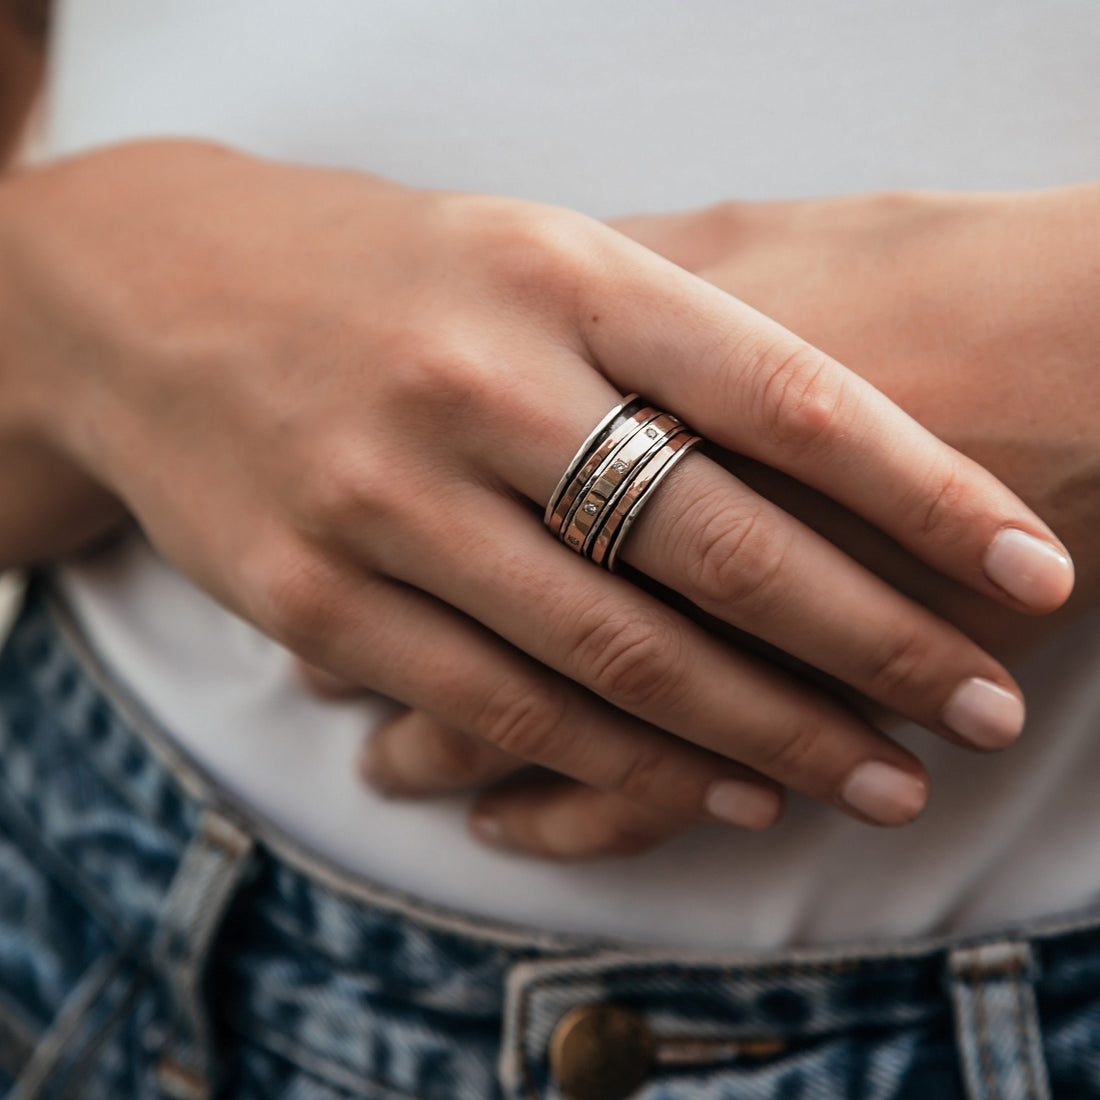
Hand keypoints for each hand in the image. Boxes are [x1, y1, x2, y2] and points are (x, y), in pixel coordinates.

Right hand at [361, 186, 1099, 857]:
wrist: (154, 300)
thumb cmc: (380, 278)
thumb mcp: (528, 258)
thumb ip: (663, 346)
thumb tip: (834, 463)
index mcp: (555, 272)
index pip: (780, 391)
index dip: (921, 490)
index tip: (1023, 568)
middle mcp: (472, 381)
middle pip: (716, 541)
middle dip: (873, 640)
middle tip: (984, 705)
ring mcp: (381, 498)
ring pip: (615, 651)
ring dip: (769, 733)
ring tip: (879, 777)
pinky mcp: (310, 597)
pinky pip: (502, 704)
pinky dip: (627, 762)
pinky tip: (722, 792)